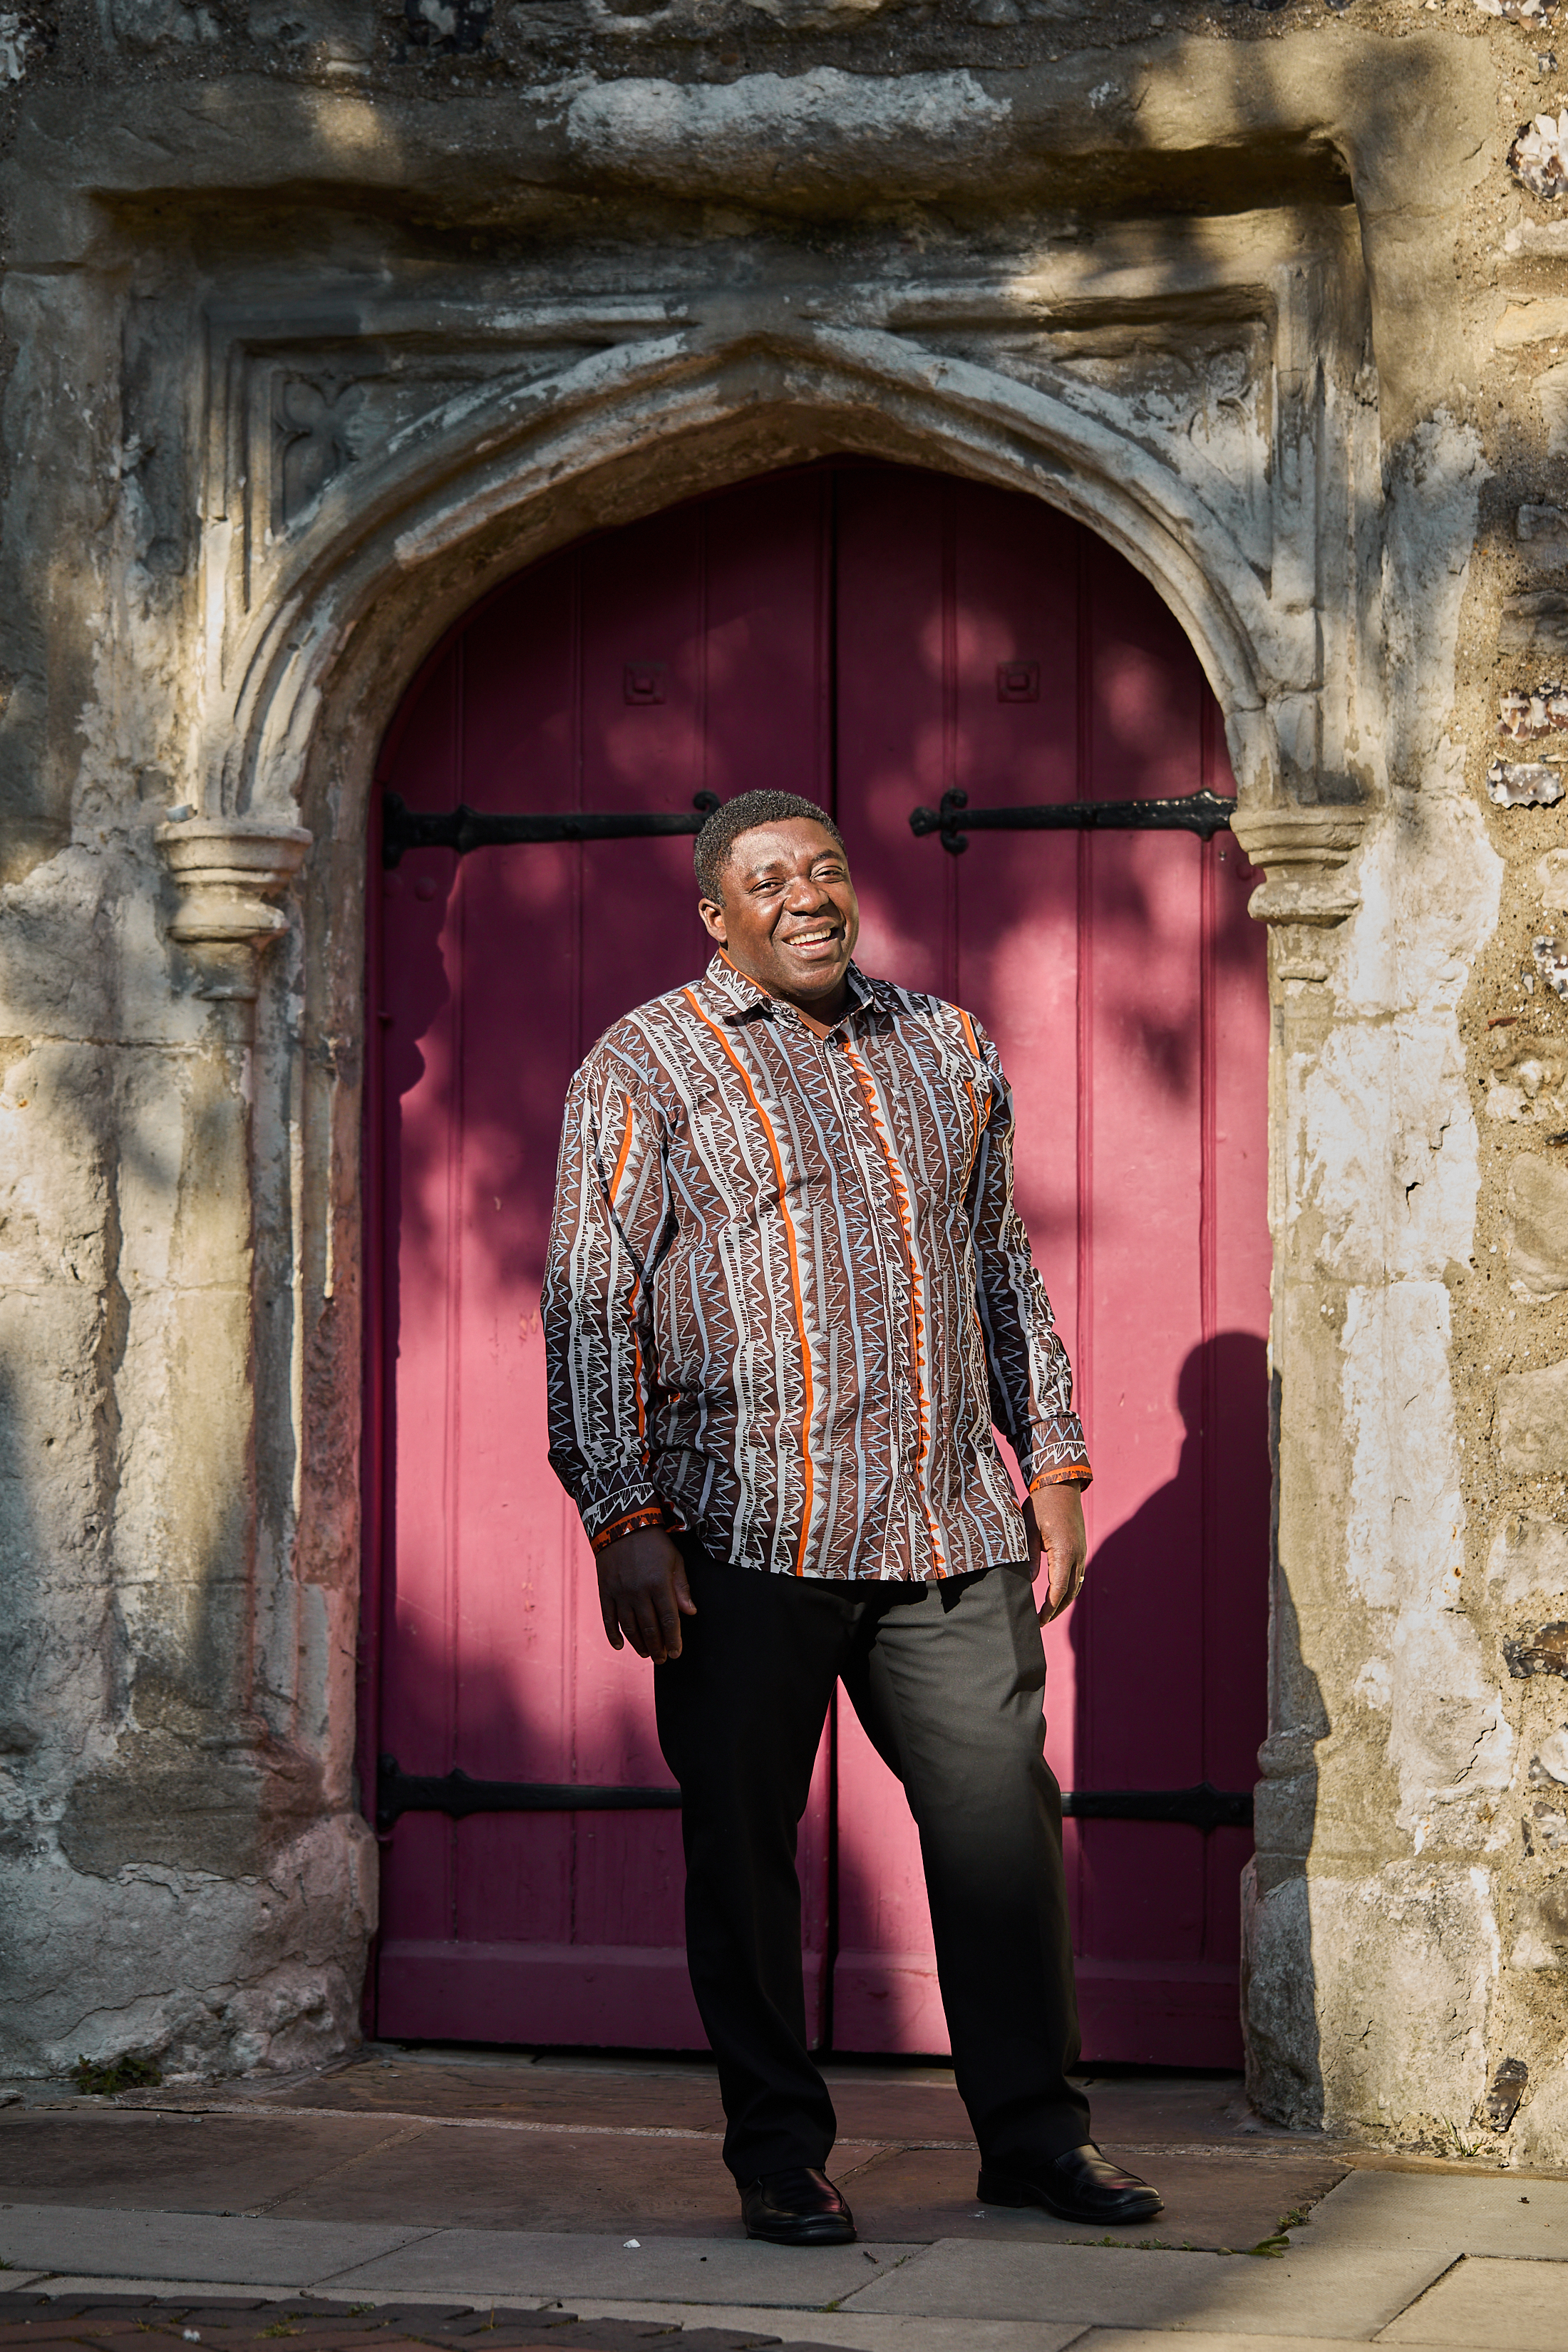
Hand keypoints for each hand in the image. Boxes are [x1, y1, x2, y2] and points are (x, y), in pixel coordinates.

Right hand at [596, 1526, 696, 1662]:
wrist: (622, 1523)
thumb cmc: (654, 1543)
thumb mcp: (674, 1560)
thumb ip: (681, 1587)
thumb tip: (690, 1613)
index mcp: (659, 1584)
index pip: (669, 1620)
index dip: (673, 1640)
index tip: (677, 1653)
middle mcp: (638, 1591)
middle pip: (649, 1628)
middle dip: (657, 1647)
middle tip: (662, 1659)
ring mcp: (619, 1592)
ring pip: (629, 1628)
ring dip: (639, 1644)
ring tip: (646, 1654)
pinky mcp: (604, 1590)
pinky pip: (608, 1618)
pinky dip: (613, 1635)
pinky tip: (620, 1646)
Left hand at [1026, 1482, 1087, 1623]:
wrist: (1060, 1484)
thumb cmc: (1041, 1505)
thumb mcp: (1029, 1530)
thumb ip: (1030, 1557)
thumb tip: (1030, 1581)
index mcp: (1064, 1551)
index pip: (1058, 1589)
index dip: (1048, 1608)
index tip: (1038, 1620)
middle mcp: (1077, 1554)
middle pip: (1070, 1592)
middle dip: (1056, 1610)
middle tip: (1040, 1623)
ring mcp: (1081, 1551)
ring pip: (1076, 1584)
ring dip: (1064, 1601)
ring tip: (1048, 1613)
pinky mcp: (1080, 1547)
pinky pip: (1077, 1574)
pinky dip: (1069, 1588)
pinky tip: (1059, 1594)